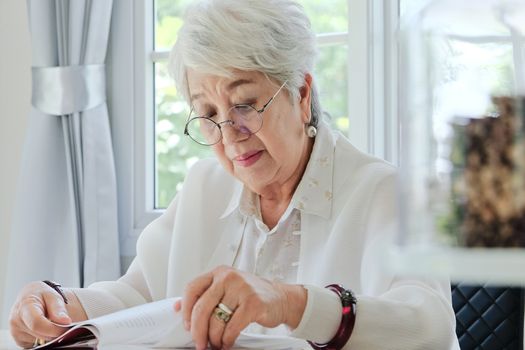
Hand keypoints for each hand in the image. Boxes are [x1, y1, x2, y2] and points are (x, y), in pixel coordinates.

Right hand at [9, 281, 80, 347]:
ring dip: (48, 334)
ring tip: (48, 320)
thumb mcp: (53, 296)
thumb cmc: (42, 294)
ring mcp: (15, 332)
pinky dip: (42, 337)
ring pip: (39, 340)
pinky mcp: (19, 340)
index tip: (67, 325)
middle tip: (60, 321)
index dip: (54, 328)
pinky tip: (42, 327)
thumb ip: (58, 309)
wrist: (31, 296)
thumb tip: (65, 321)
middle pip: (40, 334)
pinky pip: (35, 344)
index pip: (37, 324)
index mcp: (24, 307)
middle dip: (54, 330)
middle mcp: (15, 321)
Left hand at [175, 265, 306, 349]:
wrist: (281, 298)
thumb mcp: (226, 288)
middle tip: (199, 343)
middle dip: (197, 331)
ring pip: (216, 321)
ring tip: (217, 343)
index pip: (192, 289)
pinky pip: (232, 328)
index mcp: (219, 272)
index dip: (185, 310)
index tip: (186, 325)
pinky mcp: (253, 303)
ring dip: (214, 338)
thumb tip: (177, 306)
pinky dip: (227, 340)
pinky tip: (228, 341)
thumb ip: (204, 295)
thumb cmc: (252, 294)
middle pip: (201, 308)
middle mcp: (228, 277)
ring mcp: (242, 289)